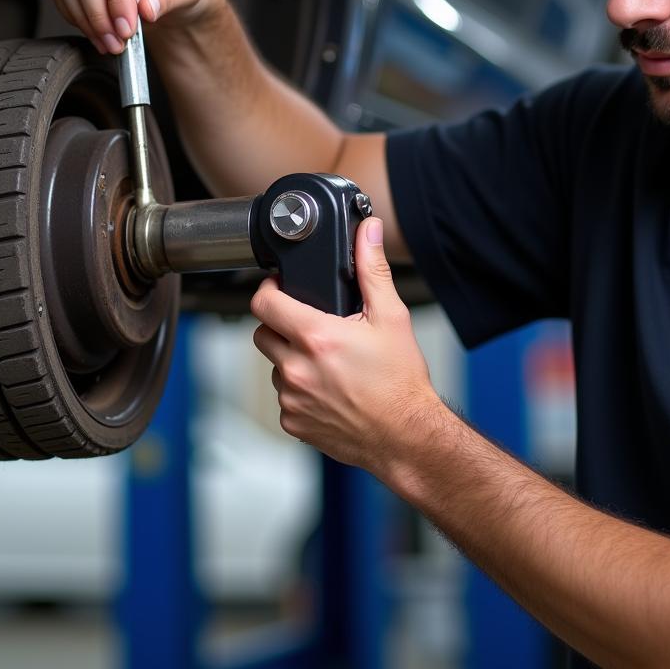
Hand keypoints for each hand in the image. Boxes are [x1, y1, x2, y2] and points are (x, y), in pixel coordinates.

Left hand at [250, 217, 439, 471]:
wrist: (407, 436)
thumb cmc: (400, 382)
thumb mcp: (391, 317)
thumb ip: (372, 270)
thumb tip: (369, 233)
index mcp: (316, 337)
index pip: (263, 302)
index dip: (268, 289)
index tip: (279, 288)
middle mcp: (296, 369)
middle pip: (262, 332)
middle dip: (280, 324)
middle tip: (308, 325)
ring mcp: (292, 398)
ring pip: (273, 365)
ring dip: (290, 358)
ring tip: (323, 360)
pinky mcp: (293, 422)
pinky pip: (284, 396)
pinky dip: (299, 389)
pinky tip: (326, 387)